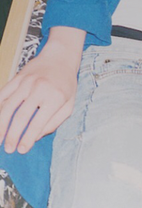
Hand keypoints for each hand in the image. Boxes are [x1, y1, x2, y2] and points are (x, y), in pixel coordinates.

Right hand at [0, 27, 84, 153]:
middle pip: (20, 116)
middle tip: (8, 149)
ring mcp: (26, 82)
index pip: (38, 122)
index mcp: (54, 98)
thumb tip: (36, 136)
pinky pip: (3, 94)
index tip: (22, 150)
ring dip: (1, 124)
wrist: (60, 57)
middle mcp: (39, 89)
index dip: (28, 138)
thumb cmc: (66, 85)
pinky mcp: (17, 78)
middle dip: (12, 135)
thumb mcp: (69, 105)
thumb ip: (54, 122)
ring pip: (8, 106)